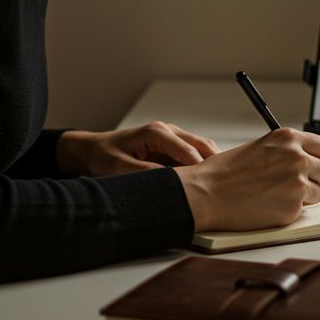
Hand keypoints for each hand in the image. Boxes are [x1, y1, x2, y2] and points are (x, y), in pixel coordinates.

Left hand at [56, 122, 218, 176]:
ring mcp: (173, 138)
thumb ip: (143, 173)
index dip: (201, 169)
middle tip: (225, 187)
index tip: (210, 188)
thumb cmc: (104, 156)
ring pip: (202, 149)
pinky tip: (207, 185)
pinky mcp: (173, 148)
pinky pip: (194, 156)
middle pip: (202, 146)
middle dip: (214, 165)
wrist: (95, 150)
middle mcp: (168, 131)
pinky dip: (203, 168)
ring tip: (220, 188)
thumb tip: (167, 183)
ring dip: (211, 166)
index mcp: (157, 132)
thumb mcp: (118, 167)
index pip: (188, 150)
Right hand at [174, 128, 319, 231]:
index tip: (313, 165)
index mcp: (288, 138)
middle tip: (295, 184)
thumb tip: (305, 160)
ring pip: (318, 192)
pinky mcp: (293, 206)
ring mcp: (297, 182)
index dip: (318, 158)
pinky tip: (269, 205)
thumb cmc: (226, 171)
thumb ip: (286, 151)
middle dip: (314, 179)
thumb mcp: (261, 147)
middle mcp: (297, 157)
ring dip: (304, 196)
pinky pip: (303, 210)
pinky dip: (290, 210)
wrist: (208, 192)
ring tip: (277, 195)